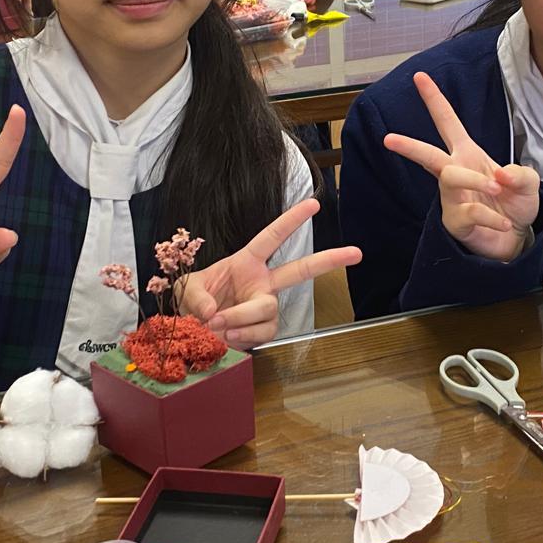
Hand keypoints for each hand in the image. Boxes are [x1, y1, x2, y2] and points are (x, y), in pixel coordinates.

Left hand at [179, 199, 361, 348]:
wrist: (192, 326)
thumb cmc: (193, 299)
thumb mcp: (185, 288)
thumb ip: (197, 296)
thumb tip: (214, 314)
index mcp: (247, 261)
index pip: (272, 237)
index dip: (291, 220)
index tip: (314, 204)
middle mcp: (263, 282)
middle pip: (301, 270)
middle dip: (329, 260)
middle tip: (356, 252)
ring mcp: (265, 306)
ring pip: (268, 310)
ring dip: (242, 319)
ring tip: (219, 326)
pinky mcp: (264, 329)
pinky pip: (263, 333)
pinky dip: (243, 337)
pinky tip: (228, 338)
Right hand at [384, 72, 540, 261]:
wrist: (515, 239)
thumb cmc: (514, 204)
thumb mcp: (528, 184)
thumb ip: (520, 175)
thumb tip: (499, 175)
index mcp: (468, 154)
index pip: (448, 123)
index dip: (435, 100)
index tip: (420, 77)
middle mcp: (455, 172)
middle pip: (428, 155)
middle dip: (409, 146)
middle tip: (388, 139)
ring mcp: (452, 198)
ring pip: (450, 178)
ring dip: (475, 180)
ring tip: (496, 189)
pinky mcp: (454, 221)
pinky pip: (470, 211)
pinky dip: (492, 216)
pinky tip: (504, 223)